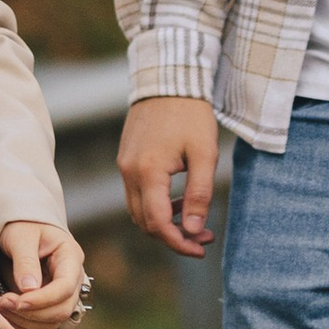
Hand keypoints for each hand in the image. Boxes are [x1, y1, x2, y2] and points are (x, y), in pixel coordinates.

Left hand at [0, 221, 87, 328]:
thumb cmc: (22, 226)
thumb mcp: (21, 236)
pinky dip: (23, 325)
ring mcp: (62, 294)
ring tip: (0, 307)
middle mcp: (72, 278)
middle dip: (31, 312)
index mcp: (70, 257)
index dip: (43, 299)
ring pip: (52, 321)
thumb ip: (25, 261)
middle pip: (62, 308)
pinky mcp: (50, 304)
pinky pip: (41, 325)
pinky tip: (6, 315)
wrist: (20, 230)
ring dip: (24, 321)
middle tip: (3, 303)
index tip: (18, 301)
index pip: (65, 287)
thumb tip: (29, 289)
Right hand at [118, 95, 219, 258]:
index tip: (201, 248)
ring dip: (164, 223)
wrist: (168, 80)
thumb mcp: (205, 155)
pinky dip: (156, 206)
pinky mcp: (126, 160)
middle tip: (203, 237)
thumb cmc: (191, 115)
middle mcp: (129, 173)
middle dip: (173, 237)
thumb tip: (194, 230)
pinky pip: (137, 195)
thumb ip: (199, 195)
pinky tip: (179, 201)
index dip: (179, 243)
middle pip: (144, 223)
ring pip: (138, 212)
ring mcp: (124, 166)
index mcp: (148, 172)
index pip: (158, 224)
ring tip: (195, 221)